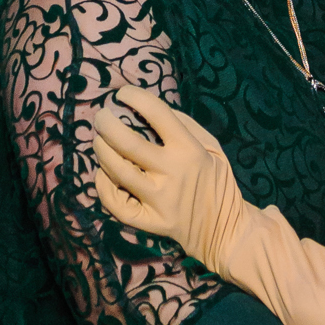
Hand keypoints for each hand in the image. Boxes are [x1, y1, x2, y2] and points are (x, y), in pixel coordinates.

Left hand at [94, 85, 248, 273]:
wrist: (225, 230)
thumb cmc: (216, 182)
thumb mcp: (213, 148)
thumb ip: (185, 126)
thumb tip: (148, 109)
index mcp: (189, 150)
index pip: (158, 113)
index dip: (135, 97)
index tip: (122, 94)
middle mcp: (172, 172)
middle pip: (128, 143)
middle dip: (107, 124)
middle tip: (101, 117)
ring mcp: (159, 200)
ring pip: (117, 171)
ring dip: (101, 151)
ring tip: (99, 141)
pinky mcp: (150, 222)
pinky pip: (117, 204)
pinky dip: (103, 186)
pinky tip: (103, 174)